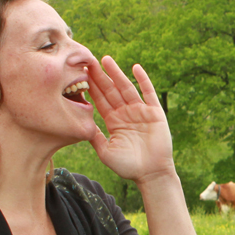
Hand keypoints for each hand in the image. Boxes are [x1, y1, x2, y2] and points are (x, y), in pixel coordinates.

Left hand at [87, 57, 174, 183]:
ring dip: (116, 73)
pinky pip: (148, 93)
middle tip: (88, 61)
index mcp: (113, 121)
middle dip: (100, 76)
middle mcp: (126, 113)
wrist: (151, 174)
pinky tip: (135, 68)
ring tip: (106, 60)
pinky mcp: (154, 112)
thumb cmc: (128, 167)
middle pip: (110, 90)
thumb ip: (94, 137)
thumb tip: (79, 124)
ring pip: (126, 88)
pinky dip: (143, 80)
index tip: (80, 74)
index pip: (100, 100)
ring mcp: (140, 111)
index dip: (91, 87)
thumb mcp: (105, 152)